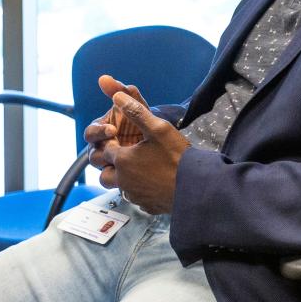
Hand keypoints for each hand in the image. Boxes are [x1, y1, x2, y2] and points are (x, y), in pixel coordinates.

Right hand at [84, 76, 148, 170]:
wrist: (162, 141)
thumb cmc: (144, 121)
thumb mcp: (137, 106)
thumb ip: (122, 91)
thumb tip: (104, 78)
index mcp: (102, 130)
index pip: (90, 132)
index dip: (98, 132)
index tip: (111, 130)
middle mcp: (103, 147)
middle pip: (91, 153)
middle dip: (103, 150)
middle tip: (117, 147)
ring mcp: (110, 162)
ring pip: (100, 168)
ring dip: (110, 164)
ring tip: (126, 159)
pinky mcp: (119, 175)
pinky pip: (112, 179)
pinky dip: (120, 176)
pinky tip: (132, 171)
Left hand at [100, 91, 190, 213]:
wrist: (195, 186)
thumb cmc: (177, 156)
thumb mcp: (158, 128)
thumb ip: (136, 111)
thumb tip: (118, 96)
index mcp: (123, 160)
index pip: (105, 150)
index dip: (111, 143)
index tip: (121, 138)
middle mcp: (123, 180)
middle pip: (104, 174)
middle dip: (110, 165)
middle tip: (126, 156)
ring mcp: (134, 195)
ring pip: (118, 187)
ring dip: (123, 178)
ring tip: (139, 168)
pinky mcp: (145, 205)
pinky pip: (134, 197)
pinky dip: (138, 189)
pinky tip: (152, 181)